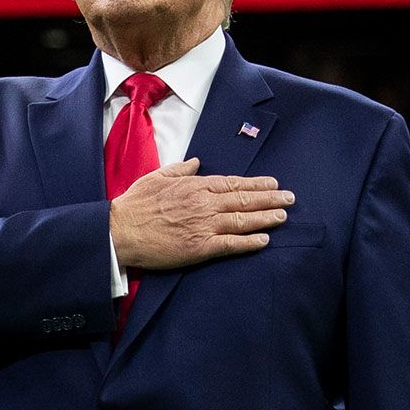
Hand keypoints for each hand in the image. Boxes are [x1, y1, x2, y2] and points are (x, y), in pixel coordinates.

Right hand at [110, 159, 291, 271]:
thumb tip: (196, 162)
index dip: (255, 183)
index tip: (272, 183)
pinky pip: (232, 244)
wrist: (120, 231)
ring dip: (266, 218)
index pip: (232, 183)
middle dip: (270, 198)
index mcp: (194, 186)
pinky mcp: (200, 247)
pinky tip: (264, 240)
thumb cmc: (134, 205)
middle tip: (289, 199)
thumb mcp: (157, 177)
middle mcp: (204, 204)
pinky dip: (250, 242)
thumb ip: (180, 169)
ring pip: (243, 219)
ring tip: (283, 216)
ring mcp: (204, 225)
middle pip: (244, 199)